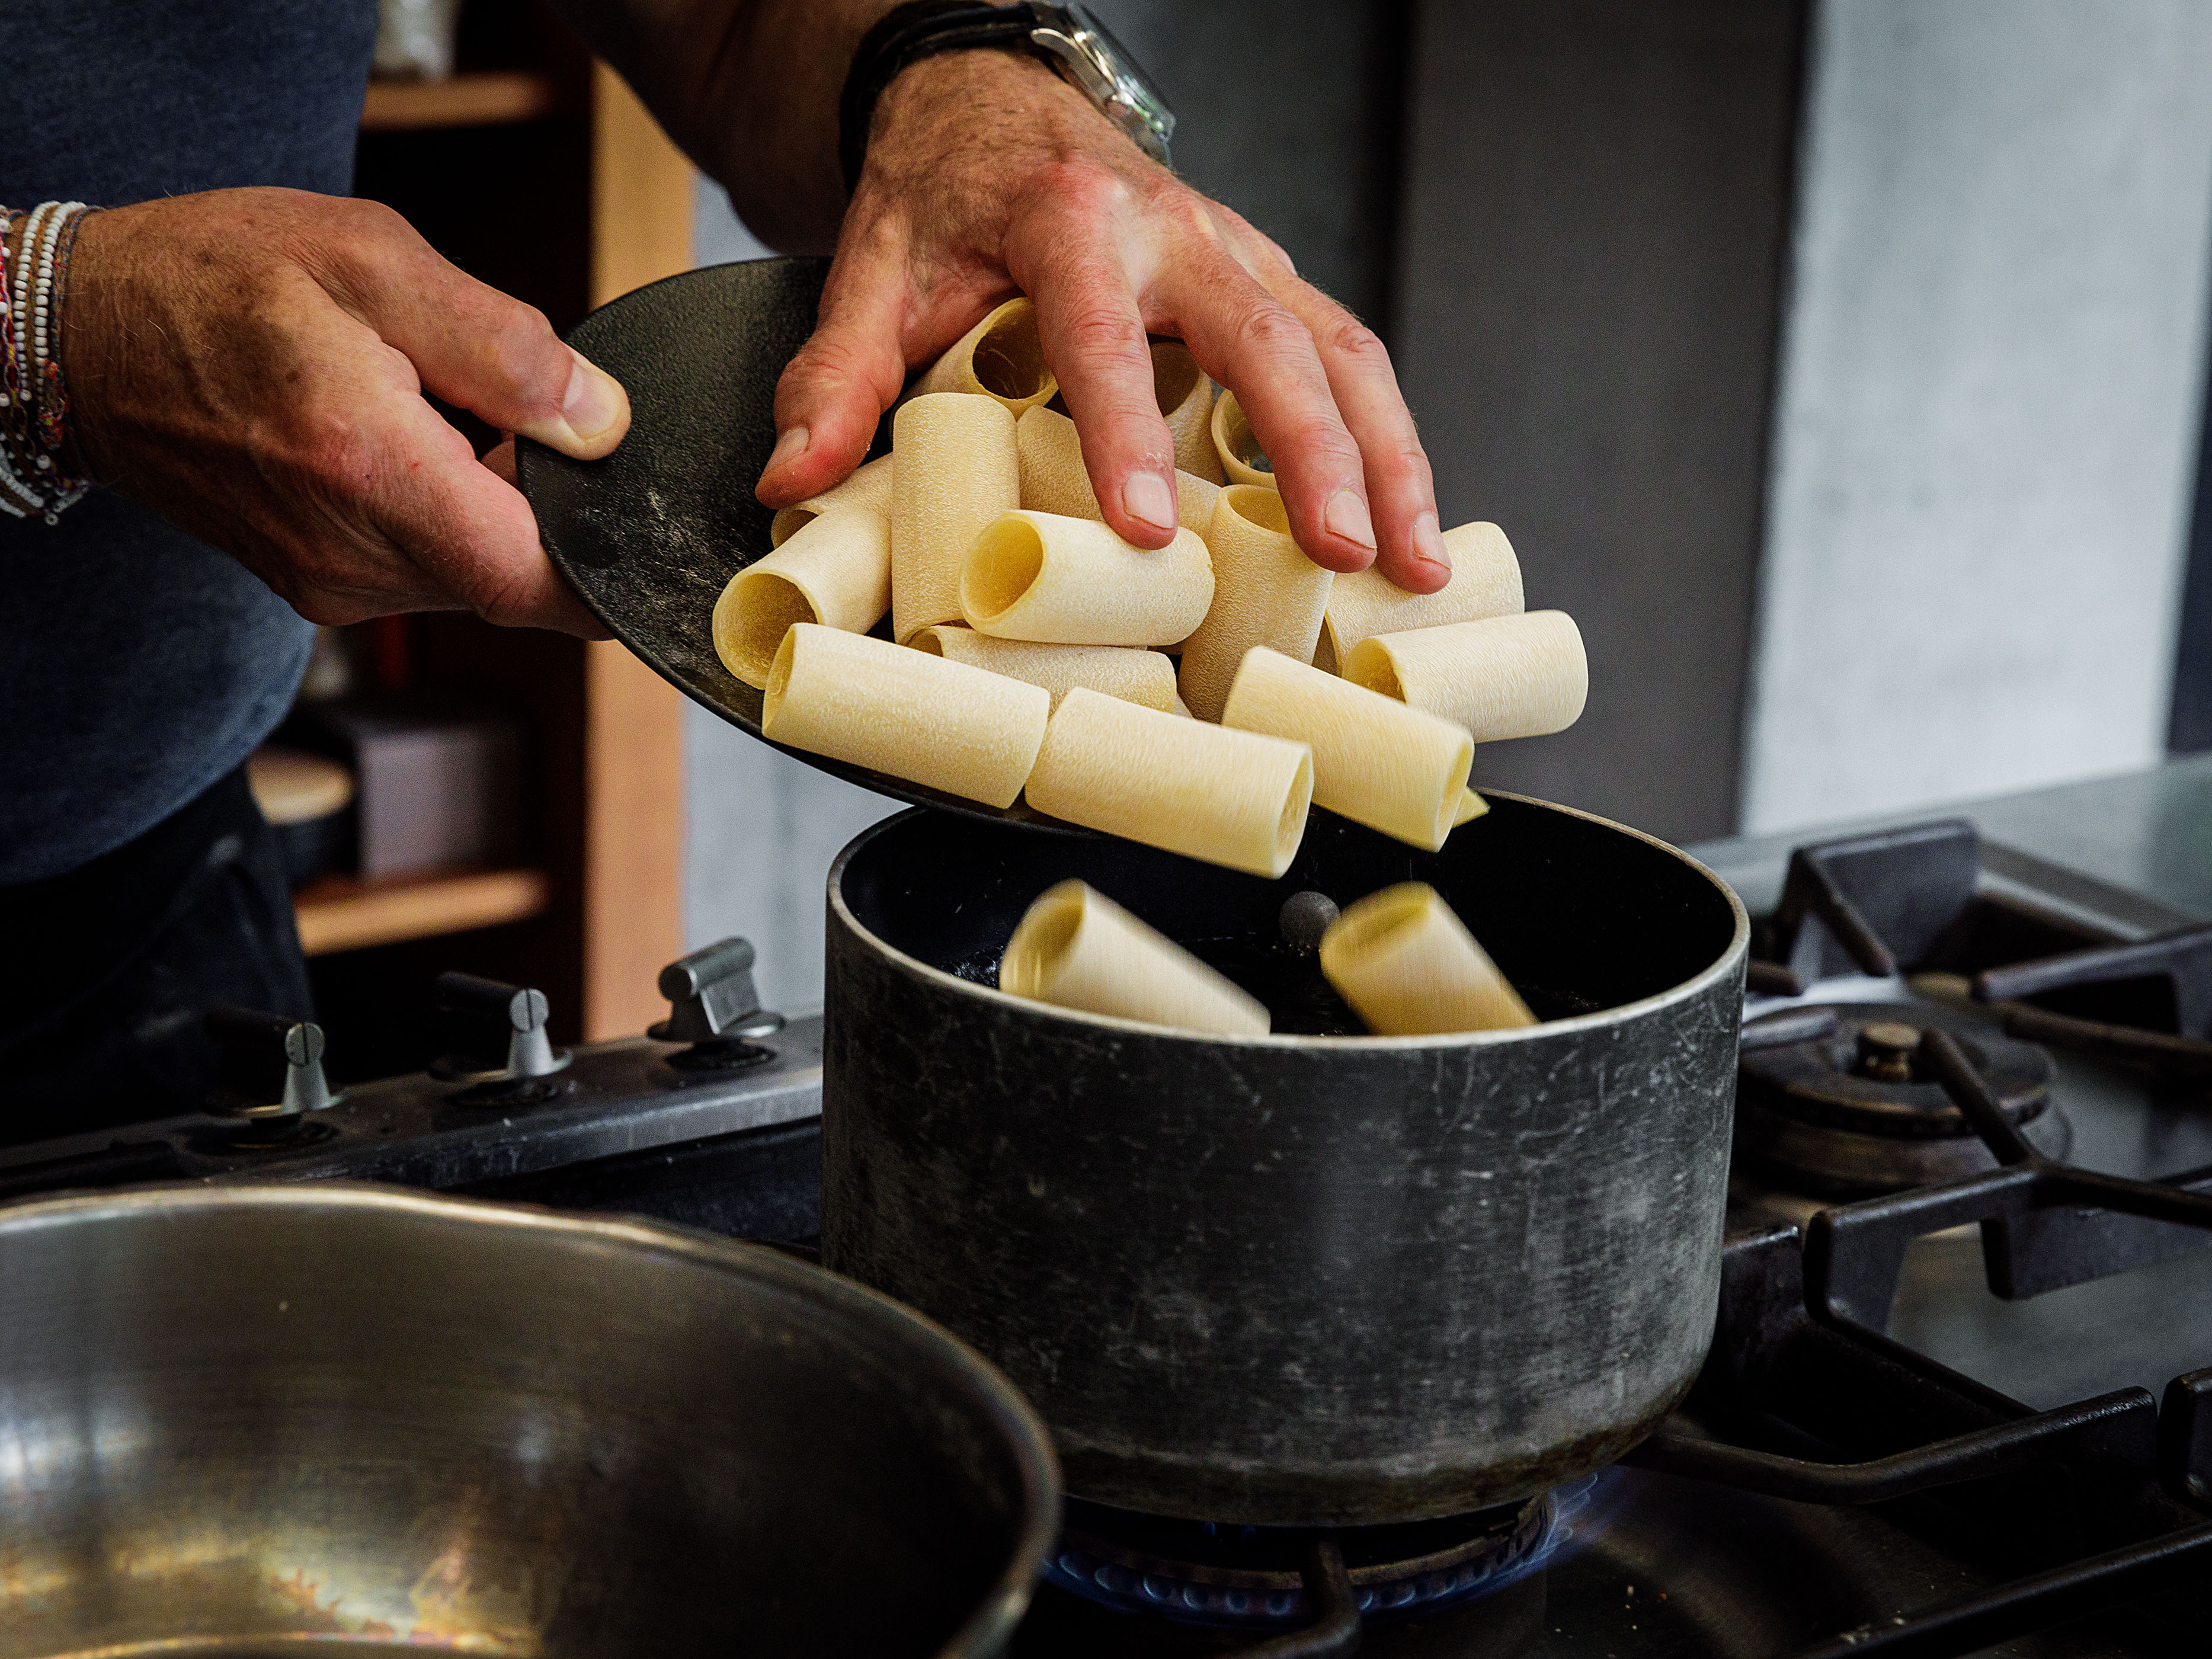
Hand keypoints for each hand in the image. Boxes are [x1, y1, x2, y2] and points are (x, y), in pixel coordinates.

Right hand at [64, 187, 629, 635]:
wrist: (86, 333)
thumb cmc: (212, 281)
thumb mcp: (374, 261)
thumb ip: (504, 348)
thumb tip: (600, 420)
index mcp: (367, 469)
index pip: (534, 581)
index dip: (610, 567)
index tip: (643, 527)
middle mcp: (348, 554)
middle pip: (515, 574)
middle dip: (543, 503)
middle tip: (501, 410)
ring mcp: (330, 583)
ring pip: (474, 571)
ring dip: (487, 503)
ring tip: (429, 412)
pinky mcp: (321, 586)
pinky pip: (427, 566)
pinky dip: (442, 510)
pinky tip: (400, 443)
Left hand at [755, 49, 1446, 592]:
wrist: (990, 111)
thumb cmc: (944, 196)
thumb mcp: (871, 273)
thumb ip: (835, 374)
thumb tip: (792, 479)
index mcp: (1074, 226)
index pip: (1107, 337)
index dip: (1127, 434)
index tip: (1146, 528)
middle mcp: (1179, 233)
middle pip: (1272, 342)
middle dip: (1320, 454)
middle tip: (1346, 552)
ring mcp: (1239, 256)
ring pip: (1341, 348)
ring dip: (1390, 455)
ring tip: (1412, 561)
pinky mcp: (1268, 282)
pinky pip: (1345, 355)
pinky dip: (1386, 437)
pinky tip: (1401, 518)